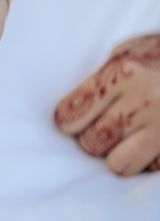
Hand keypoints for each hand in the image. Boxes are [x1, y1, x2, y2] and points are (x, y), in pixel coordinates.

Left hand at [55, 34, 159, 175]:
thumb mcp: (135, 50)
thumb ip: (108, 75)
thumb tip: (78, 107)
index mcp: (124, 73)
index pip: (72, 114)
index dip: (69, 121)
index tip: (72, 122)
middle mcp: (144, 100)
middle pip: (92, 142)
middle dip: (94, 139)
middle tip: (107, 128)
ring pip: (118, 164)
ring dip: (119, 156)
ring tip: (130, 140)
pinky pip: (152, 169)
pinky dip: (150, 162)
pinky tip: (155, 145)